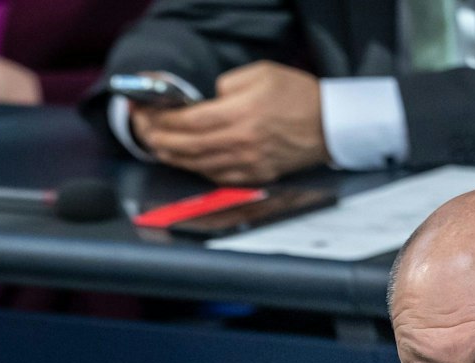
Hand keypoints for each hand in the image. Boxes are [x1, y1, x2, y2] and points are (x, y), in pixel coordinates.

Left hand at [133, 62, 328, 184]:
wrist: (330, 126)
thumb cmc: (298, 96)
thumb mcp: (261, 73)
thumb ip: (227, 84)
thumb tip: (205, 99)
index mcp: (240, 114)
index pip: (188, 121)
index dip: (162, 118)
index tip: (148, 113)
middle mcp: (240, 142)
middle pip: (185, 145)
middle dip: (158, 138)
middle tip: (144, 130)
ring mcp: (246, 164)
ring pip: (195, 164)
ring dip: (171, 155)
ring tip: (157, 145)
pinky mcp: (252, 176)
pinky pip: (214, 176)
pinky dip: (193, 168)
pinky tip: (184, 159)